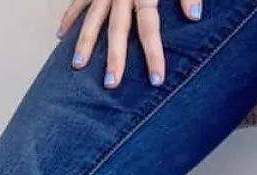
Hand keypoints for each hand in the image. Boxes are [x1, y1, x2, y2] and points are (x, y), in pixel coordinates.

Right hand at [58, 0, 202, 88]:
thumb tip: (195, 16)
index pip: (149, 27)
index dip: (153, 54)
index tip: (155, 80)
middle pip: (117, 28)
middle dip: (114, 58)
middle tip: (112, 84)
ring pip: (92, 17)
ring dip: (85, 42)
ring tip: (78, 67)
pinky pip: (78, 0)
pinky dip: (69, 16)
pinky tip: (61, 35)